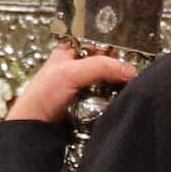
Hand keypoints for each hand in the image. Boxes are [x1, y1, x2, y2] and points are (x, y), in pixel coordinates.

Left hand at [9, 43, 136, 124]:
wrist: (36, 128)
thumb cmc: (42, 95)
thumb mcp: (71, 73)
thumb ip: (101, 67)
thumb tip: (129, 70)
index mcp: (70, 51)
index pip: (100, 43)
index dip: (116, 47)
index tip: (133, 54)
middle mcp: (78, 67)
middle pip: (107, 63)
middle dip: (120, 68)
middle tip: (134, 73)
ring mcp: (84, 86)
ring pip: (109, 81)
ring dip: (119, 85)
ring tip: (131, 86)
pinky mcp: (88, 104)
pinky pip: (107, 98)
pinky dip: (114, 99)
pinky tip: (121, 99)